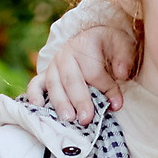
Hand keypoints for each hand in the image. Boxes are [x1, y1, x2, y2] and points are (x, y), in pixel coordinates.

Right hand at [27, 0, 137, 122]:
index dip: (107, 89)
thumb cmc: (109, 45)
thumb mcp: (122, 44)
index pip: (95, 71)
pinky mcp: (45, 75)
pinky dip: (34, 95)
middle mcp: (66, 54)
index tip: (116, 105)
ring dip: (60, 103)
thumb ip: (124, 57)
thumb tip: (122, 74)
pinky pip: (35, 84)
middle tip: (86, 119)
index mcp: (85, 44)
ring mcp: (53, 65)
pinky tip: (37, 107)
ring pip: (54, 85)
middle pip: (72, 80)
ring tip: (68, 119)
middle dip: (79, 100)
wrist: (93, 39)